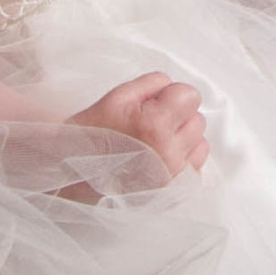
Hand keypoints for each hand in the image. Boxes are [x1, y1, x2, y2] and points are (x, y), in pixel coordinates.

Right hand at [68, 71, 207, 178]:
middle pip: (198, 118)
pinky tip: (160, 157)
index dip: (172, 96)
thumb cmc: (92, 134)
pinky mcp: (174, 189)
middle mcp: (169, 152)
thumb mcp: (116, 97)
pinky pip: (197, 165)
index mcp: (154, 124)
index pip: (190, 95)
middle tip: (150, 123)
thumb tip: (172, 86)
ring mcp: (173, 174)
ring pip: (200, 141)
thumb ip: (152, 84)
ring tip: (154, 142)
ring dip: (183, 138)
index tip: (155, 104)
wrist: (74, 175)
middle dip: (178, 116)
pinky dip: (183, 158)